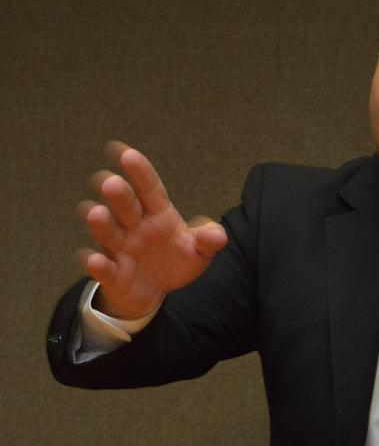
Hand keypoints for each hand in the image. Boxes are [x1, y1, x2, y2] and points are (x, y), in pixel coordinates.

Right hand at [76, 141, 227, 318]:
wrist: (156, 292)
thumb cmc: (175, 261)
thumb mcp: (199, 251)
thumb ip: (209, 241)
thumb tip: (218, 235)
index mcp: (157, 213)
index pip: (149, 189)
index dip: (140, 172)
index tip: (126, 153)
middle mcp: (134, 226)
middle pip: (126, 206)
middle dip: (119, 195)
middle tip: (110, 182)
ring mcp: (120, 248)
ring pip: (108, 232)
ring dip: (101, 223)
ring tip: (97, 213)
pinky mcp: (111, 273)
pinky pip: (103, 268)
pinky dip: (97, 264)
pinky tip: (94, 259)